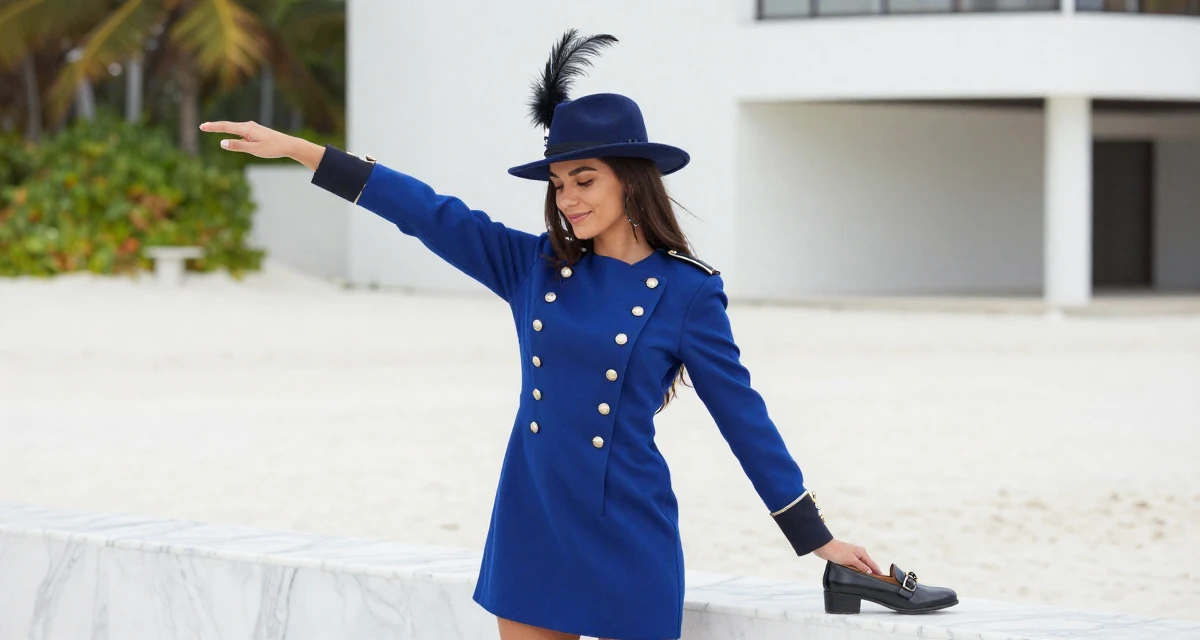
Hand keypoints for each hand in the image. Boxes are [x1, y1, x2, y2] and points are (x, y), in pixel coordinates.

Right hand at [199, 121, 324, 170]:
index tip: (202, 126)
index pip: (226, 127)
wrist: (288, 145)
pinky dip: (231, 132)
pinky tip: (229, 135)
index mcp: (247, 129)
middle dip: (215, 126)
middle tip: (202, 126)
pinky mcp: (255, 131)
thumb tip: (222, 143)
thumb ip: (238, 146)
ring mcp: (252, 128)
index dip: (213, 127)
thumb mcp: (254, 150)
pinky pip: (240, 131)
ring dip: (222, 128)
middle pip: (228, 125)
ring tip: (210, 128)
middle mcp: (248, 126)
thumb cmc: (272, 148)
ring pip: (234, 128)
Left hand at [813, 539, 881, 574]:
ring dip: (863, 572)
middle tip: (875, 582)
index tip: (882, 578)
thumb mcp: (851, 560)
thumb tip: (870, 572)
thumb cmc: (836, 551)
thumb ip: (861, 566)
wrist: (823, 547)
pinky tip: (857, 575)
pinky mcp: (846, 558)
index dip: (877, 571)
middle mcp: (858, 553)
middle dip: (871, 572)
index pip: (872, 564)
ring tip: (867, 580)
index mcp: (862, 552)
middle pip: (868, 565)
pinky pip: (854, 566)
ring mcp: (852, 556)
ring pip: (861, 566)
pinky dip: (856, 570)